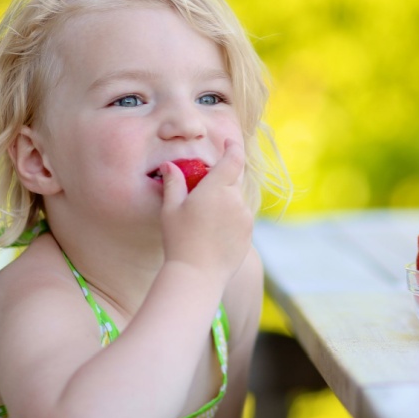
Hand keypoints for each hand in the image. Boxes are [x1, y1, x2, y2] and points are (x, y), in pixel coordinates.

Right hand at [159, 140, 253, 280]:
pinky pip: (241, 217)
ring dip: (225, 201)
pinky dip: (230, 218)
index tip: (227, 142)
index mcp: (217, 188)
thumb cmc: (179, 240)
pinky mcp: (249, 233)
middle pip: (233, 180)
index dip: (232, 147)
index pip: (232, 158)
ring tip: (204, 219)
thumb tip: (169, 165)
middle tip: (202, 192)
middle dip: (221, 180)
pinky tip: (213, 233)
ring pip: (237, 200)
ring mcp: (245, 217)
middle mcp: (236, 200)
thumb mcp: (170, 209)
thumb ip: (173, 183)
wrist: (198, 275)